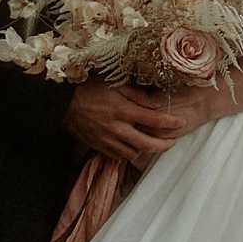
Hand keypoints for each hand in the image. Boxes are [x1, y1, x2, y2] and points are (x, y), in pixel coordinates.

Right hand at [64, 82, 194, 164]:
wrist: (62, 104)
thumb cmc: (88, 89)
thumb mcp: (114, 84)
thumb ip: (136, 95)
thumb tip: (155, 104)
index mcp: (123, 110)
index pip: (155, 120)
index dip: (171, 123)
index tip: (181, 122)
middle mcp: (117, 128)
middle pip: (148, 145)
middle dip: (164, 146)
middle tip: (172, 142)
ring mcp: (107, 140)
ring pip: (134, 153)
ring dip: (145, 149)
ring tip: (151, 142)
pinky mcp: (98, 146)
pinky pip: (118, 156)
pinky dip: (128, 152)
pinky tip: (131, 145)